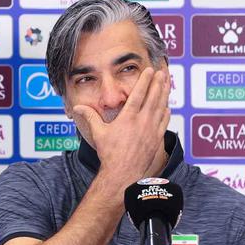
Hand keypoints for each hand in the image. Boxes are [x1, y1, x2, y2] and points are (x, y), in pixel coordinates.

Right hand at [69, 67, 170, 187]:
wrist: (123, 173)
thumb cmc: (109, 154)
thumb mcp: (98, 133)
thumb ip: (90, 117)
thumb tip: (77, 107)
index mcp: (128, 118)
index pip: (139, 94)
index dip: (145, 81)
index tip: (150, 71)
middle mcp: (142, 122)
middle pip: (153, 98)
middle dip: (158, 83)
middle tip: (162, 72)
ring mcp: (152, 130)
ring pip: (161, 107)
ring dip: (165, 94)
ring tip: (167, 84)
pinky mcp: (156, 139)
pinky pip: (164, 121)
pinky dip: (166, 112)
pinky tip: (167, 107)